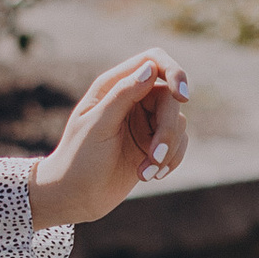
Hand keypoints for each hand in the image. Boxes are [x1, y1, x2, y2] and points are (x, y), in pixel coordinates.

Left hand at [27, 51, 190, 227]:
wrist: (75, 197)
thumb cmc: (79, 159)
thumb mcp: (99, 125)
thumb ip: (123, 95)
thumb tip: (150, 68)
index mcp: (113, 86)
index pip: (153, 61)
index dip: (174, 71)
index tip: (182, 96)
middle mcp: (132, 99)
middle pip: (171, 97)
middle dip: (168, 130)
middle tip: (155, 156)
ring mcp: (145, 122)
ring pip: (178, 122)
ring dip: (169, 151)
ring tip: (146, 173)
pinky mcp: (154, 144)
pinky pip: (180, 143)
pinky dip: (171, 160)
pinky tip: (150, 176)